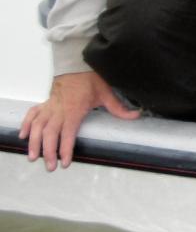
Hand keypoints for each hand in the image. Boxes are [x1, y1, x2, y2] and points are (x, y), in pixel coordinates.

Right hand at [19, 71, 139, 170]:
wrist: (76, 65)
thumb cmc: (91, 80)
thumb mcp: (107, 93)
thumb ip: (119, 108)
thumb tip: (137, 115)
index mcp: (74, 109)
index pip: (68, 132)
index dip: (65, 148)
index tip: (65, 161)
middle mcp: (59, 109)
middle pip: (50, 133)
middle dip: (48, 151)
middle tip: (50, 166)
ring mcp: (50, 106)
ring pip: (38, 126)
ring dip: (34, 142)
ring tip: (33, 157)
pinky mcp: (44, 103)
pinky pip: (32, 114)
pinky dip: (26, 124)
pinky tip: (23, 136)